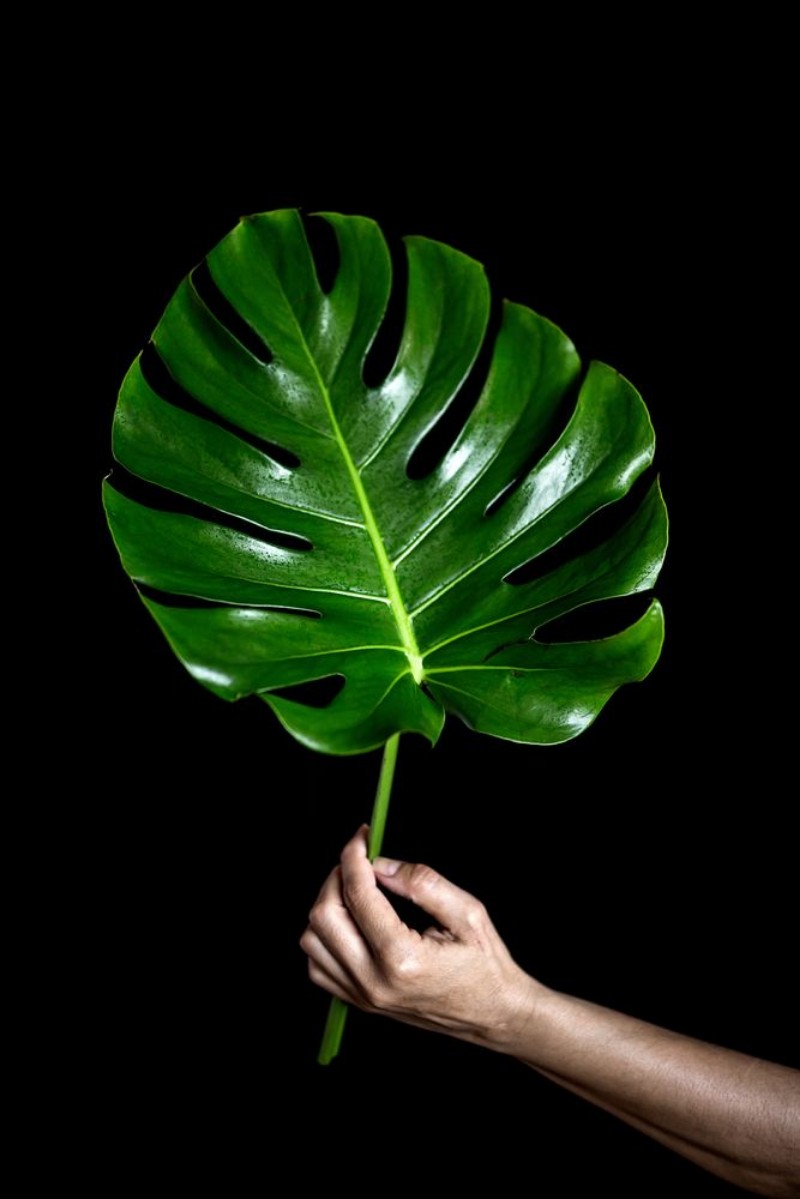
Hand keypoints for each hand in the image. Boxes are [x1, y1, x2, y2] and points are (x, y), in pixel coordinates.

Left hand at [300, 826, 537, 1048]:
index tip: (362, 838)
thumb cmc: (485, 964)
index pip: (358, 896)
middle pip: (324, 917)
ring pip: (312, 941)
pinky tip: (351, 922)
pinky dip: (324, 936)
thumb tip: (382, 864)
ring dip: (327, 906)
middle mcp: (375, 982)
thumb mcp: (468, 913)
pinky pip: (318, 965)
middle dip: (336, 877)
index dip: (354, 857)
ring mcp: (363, 996)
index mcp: (403, 959)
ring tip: (355, 889)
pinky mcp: (359, 1003)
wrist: (492, 1015)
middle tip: (359, 861)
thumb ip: (424, 883)